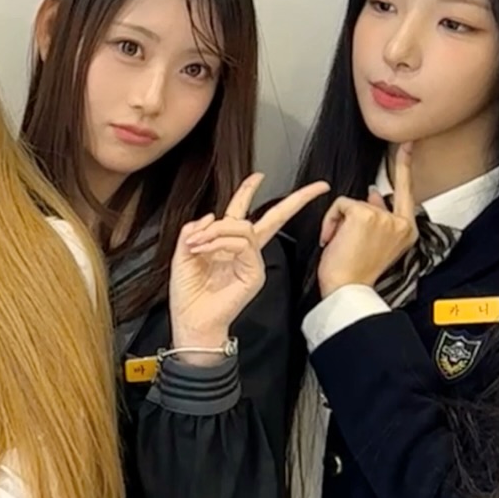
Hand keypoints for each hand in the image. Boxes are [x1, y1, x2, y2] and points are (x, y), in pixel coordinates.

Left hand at [170, 174, 329, 354]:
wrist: (191, 321)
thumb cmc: (189, 295)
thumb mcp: (183, 254)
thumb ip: (194, 231)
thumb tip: (212, 214)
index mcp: (226, 245)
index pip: (242, 213)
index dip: (249, 192)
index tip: (259, 176)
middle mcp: (243, 251)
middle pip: (274, 218)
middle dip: (294, 200)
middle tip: (315, 187)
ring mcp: (252, 262)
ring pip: (243, 228)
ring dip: (216, 231)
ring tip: (198, 244)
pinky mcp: (254, 273)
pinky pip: (241, 245)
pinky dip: (220, 242)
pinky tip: (205, 250)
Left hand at [317, 144, 418, 295]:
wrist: (347, 290)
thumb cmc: (356, 272)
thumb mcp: (374, 243)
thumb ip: (379, 215)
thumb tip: (376, 193)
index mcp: (407, 231)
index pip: (408, 192)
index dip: (406, 166)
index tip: (408, 146)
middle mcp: (401, 223)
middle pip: (376, 197)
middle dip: (364, 199)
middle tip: (384, 172)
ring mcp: (384, 217)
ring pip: (353, 203)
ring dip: (339, 221)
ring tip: (338, 243)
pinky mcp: (365, 214)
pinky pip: (340, 205)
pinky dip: (330, 220)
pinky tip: (332, 239)